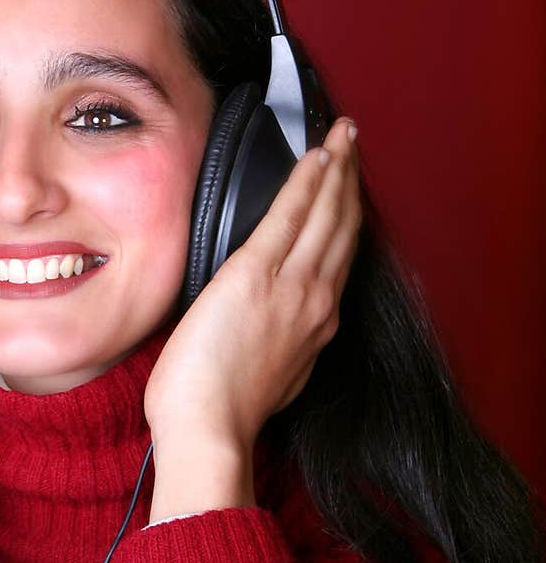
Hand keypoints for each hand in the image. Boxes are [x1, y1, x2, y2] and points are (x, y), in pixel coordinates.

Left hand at [144, 116, 361, 453]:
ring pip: (326, 214)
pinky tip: (317, 157)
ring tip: (343, 135)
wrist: (208, 428)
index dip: (345, 218)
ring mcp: (292, 286)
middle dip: (349, 180)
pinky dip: (308, 183)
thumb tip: (266, 321)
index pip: (336, 259)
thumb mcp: (269, 373)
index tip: (346, 189)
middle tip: (353, 141)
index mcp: (315, 326)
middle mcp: (316, 301)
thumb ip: (277, 340)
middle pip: (342, 228)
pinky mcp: (257, 273)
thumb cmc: (221, 410)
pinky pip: (291, 215)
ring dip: (336, 169)